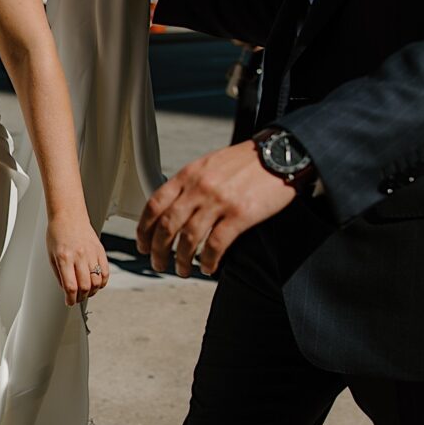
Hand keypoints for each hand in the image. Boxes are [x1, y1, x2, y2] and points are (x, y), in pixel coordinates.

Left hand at [47, 213, 109, 305]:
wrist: (69, 215)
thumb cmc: (58, 233)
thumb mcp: (51, 255)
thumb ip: (59, 274)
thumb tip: (66, 290)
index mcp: (64, 257)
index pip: (70, 286)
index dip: (70, 299)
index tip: (69, 302)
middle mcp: (79, 256)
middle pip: (85, 286)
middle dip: (81, 297)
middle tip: (77, 298)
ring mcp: (91, 253)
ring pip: (97, 281)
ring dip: (92, 291)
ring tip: (86, 291)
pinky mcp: (100, 250)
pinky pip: (106, 272)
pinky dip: (103, 282)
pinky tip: (96, 283)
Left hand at [137, 141, 297, 276]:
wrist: (280, 154)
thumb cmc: (246, 161)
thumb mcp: (209, 165)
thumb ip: (190, 184)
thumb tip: (172, 207)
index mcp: (188, 175)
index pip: (154, 204)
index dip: (144, 229)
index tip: (143, 244)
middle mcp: (199, 188)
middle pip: (167, 226)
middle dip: (158, 250)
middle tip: (158, 264)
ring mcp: (219, 201)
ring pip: (189, 239)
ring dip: (182, 260)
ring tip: (182, 270)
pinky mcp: (241, 214)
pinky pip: (217, 245)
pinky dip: (208, 260)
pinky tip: (207, 267)